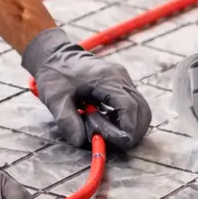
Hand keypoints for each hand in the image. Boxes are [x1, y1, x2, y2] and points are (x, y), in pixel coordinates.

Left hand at [22, 27, 151, 150]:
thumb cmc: (55, 74)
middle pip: (142, 110)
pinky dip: (127, 119)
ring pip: (142, 109)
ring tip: (107, 132)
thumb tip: (81, 141)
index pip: (129, 107)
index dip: (127, 129)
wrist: (56, 55)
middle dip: (132, 132)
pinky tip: (108, 122)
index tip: (116, 143)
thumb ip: (67, 121)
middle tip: (112, 142)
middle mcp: (120, 77)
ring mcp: (123, 79)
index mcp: (105, 78)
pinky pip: (135, 105)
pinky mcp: (122, 84)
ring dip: (130, 127)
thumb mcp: (55, 99)